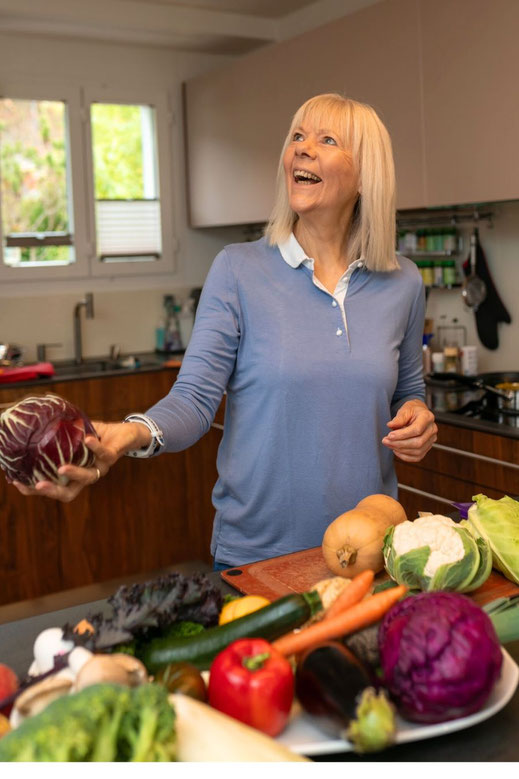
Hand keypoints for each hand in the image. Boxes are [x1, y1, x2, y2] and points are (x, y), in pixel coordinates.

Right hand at [11, 421, 150, 502]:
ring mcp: (100, 468)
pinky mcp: (112, 456)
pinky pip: (102, 454)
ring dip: (73, 473)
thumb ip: (58, 434)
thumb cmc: (99, 436)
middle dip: (51, 491)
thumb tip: (33, 425)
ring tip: (61, 469)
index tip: (18, 483)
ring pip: (87, 477)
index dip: (36, 490)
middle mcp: (87, 475)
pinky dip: (94, 447)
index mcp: (76, 474)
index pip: (54, 488)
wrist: (128, 434)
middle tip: (36, 486)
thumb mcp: (75, 435)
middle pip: (68, 493)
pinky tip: (86, 439)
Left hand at [382, 399, 436, 462]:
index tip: (390, 435)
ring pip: (418, 451)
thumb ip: (399, 418)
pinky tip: (396, 450)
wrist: (418, 413)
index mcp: (427, 417)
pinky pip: (418, 457)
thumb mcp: (405, 410)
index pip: (417, 429)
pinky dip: (405, 456)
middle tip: (385, 441)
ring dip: (401, 450)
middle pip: (418, 442)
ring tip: (389, 444)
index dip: (402, 435)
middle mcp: (432, 429)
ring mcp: (431, 440)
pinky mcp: (427, 447)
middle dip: (399, 444)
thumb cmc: (412, 411)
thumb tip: (390, 425)